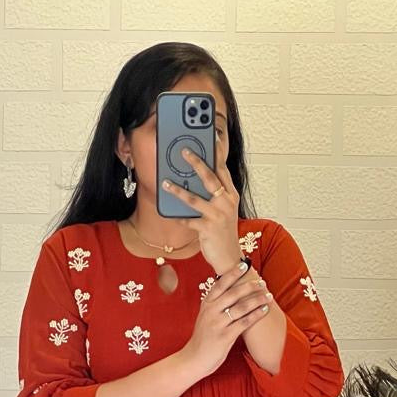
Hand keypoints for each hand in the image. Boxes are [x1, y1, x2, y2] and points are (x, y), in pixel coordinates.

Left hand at [161, 149, 241, 275]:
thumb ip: (214, 194)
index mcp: (231, 195)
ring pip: (195, 198)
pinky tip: (170, 212)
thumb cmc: (223, 232)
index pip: (223, 169)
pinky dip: (179, 216)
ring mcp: (218, 215)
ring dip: (178, 190)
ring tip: (165, 182)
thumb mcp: (223, 210)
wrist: (229, 257)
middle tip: (184, 151)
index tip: (210, 138)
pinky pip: (189, 219)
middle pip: (210, 177)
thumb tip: (195, 179)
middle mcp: (226, 202)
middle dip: (196, 162)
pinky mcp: (208, 229)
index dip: (216, 153)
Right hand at [179, 262, 272, 380]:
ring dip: (257, 299)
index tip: (244, 264)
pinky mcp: (225, 336)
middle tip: (262, 282)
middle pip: (233, 293)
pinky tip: (264, 310)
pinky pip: (244, 322)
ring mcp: (218, 323)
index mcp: (206, 304)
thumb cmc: (203, 338)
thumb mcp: (205, 316)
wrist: (194, 359)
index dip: (232, 273)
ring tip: (268, 295)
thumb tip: (229, 290)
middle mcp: (211, 311)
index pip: (220, 284)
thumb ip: (215, 304)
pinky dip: (256, 315)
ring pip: (241, 307)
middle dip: (250, 286)